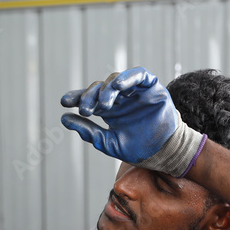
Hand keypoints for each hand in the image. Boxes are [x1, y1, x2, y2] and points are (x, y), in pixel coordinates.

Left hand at [60, 67, 204, 176]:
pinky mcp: (152, 87)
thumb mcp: (109, 143)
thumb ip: (89, 132)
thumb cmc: (139, 150)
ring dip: (107, 90)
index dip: (76, 97)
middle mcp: (121, 98)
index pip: (90, 98)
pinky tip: (118, 86)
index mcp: (110, 109)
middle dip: (90, 96)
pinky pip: (139, 75)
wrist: (165, 154)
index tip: (65, 102)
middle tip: (86, 110)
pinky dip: (128, 77)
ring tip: (104, 103)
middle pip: (100, 88)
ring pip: (116, 80)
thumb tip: (64, 119)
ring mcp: (136, 92)